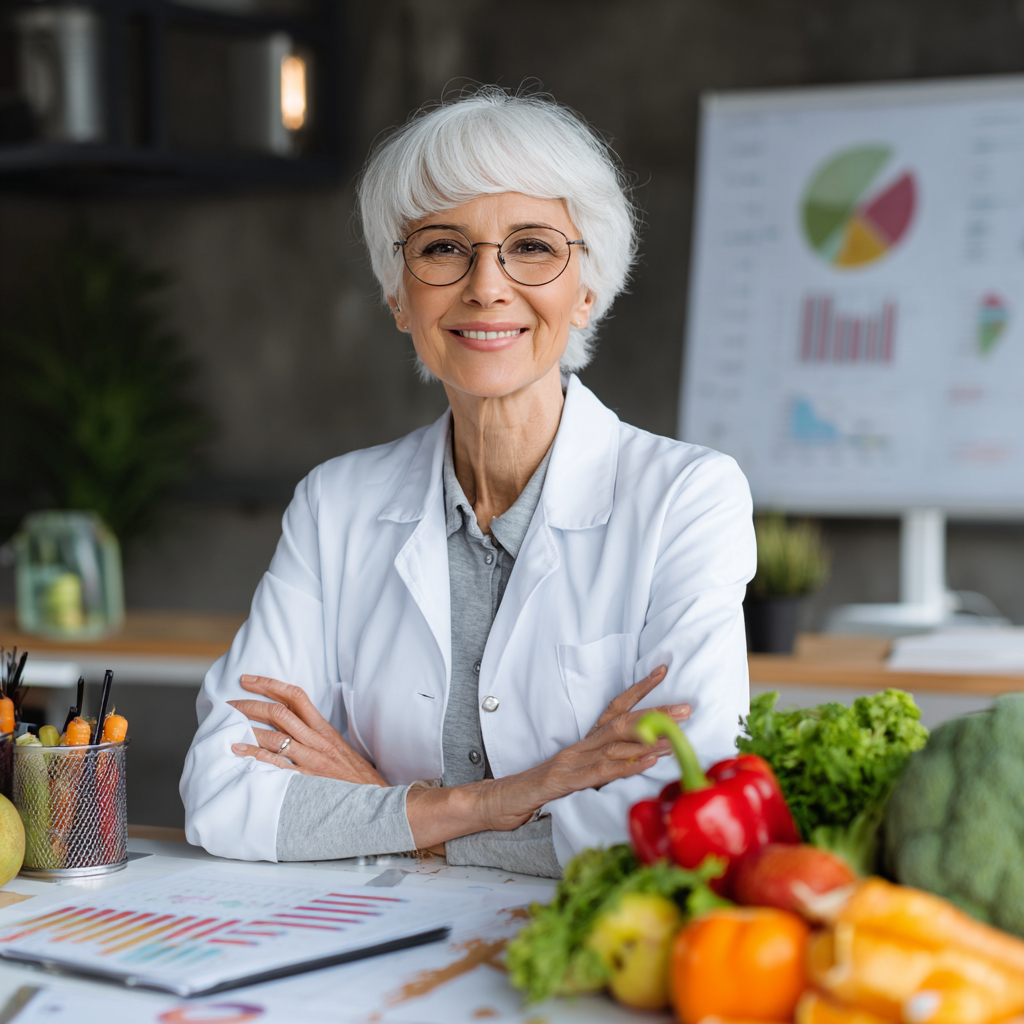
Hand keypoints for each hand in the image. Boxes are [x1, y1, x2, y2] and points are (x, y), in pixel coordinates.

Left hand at [228, 674, 386, 786]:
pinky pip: (276, 763)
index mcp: (325, 730)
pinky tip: (238, 750)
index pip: (296, 697)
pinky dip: (254, 755)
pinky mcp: (306, 779)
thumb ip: (319, 737)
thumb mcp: (341, 749)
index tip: (249, 679)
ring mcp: (311, 759)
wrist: (374, 800)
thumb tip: (294, 727)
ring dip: (248, 727)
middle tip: (230, 701)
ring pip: (275, 735)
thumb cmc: (356, 778)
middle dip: (251, 703)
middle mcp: (316, 740)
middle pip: (279, 712)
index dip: (271, 684)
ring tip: (228, 723)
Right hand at [407, 665, 689, 845]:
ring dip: (648, 739)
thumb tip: (640, 759)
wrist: (505, 799)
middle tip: (687, 707)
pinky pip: (600, 771)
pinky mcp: (566, 780)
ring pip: (614, 743)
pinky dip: (626, 765)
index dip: (640, 687)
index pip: (616, 706)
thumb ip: (606, 764)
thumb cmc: (542, 788)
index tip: (664, 669)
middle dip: (656, 711)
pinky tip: (646, 762)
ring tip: (675, 735)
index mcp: (587, 740)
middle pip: (622, 720)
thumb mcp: (581, 774)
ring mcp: (574, 761)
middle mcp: (582, 744)